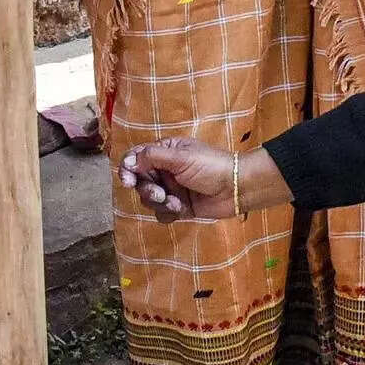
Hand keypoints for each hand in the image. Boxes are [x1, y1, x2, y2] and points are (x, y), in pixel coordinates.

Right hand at [119, 139, 290, 221]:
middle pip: (140, 181)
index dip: (127, 168)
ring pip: (148, 199)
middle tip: (159, 194)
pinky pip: (161, 213)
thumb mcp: (181, 157)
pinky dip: (168, 213)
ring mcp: (171, 189)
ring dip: (159, 202)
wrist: (236, 188)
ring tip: (174, 202)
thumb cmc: (211, 166)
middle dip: (147, 189)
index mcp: (165, 151)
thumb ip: (153, 157)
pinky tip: (181, 209)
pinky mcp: (178, 206)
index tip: (127, 180)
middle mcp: (165, 169)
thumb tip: (129, 161)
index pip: (136, 157)